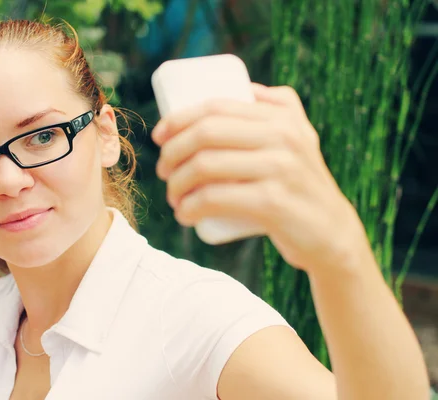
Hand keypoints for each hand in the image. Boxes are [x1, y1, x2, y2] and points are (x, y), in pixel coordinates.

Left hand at [152, 83, 372, 274]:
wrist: (331, 232)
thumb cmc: (300, 183)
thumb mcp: (300, 137)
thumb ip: (281, 106)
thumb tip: (247, 87)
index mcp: (282, 116)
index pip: (216, 107)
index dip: (178, 119)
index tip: (159, 137)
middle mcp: (284, 137)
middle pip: (206, 133)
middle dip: (172, 151)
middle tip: (163, 171)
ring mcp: (280, 169)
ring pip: (206, 165)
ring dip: (176, 183)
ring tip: (173, 196)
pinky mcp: (274, 203)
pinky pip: (215, 198)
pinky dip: (190, 207)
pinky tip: (183, 214)